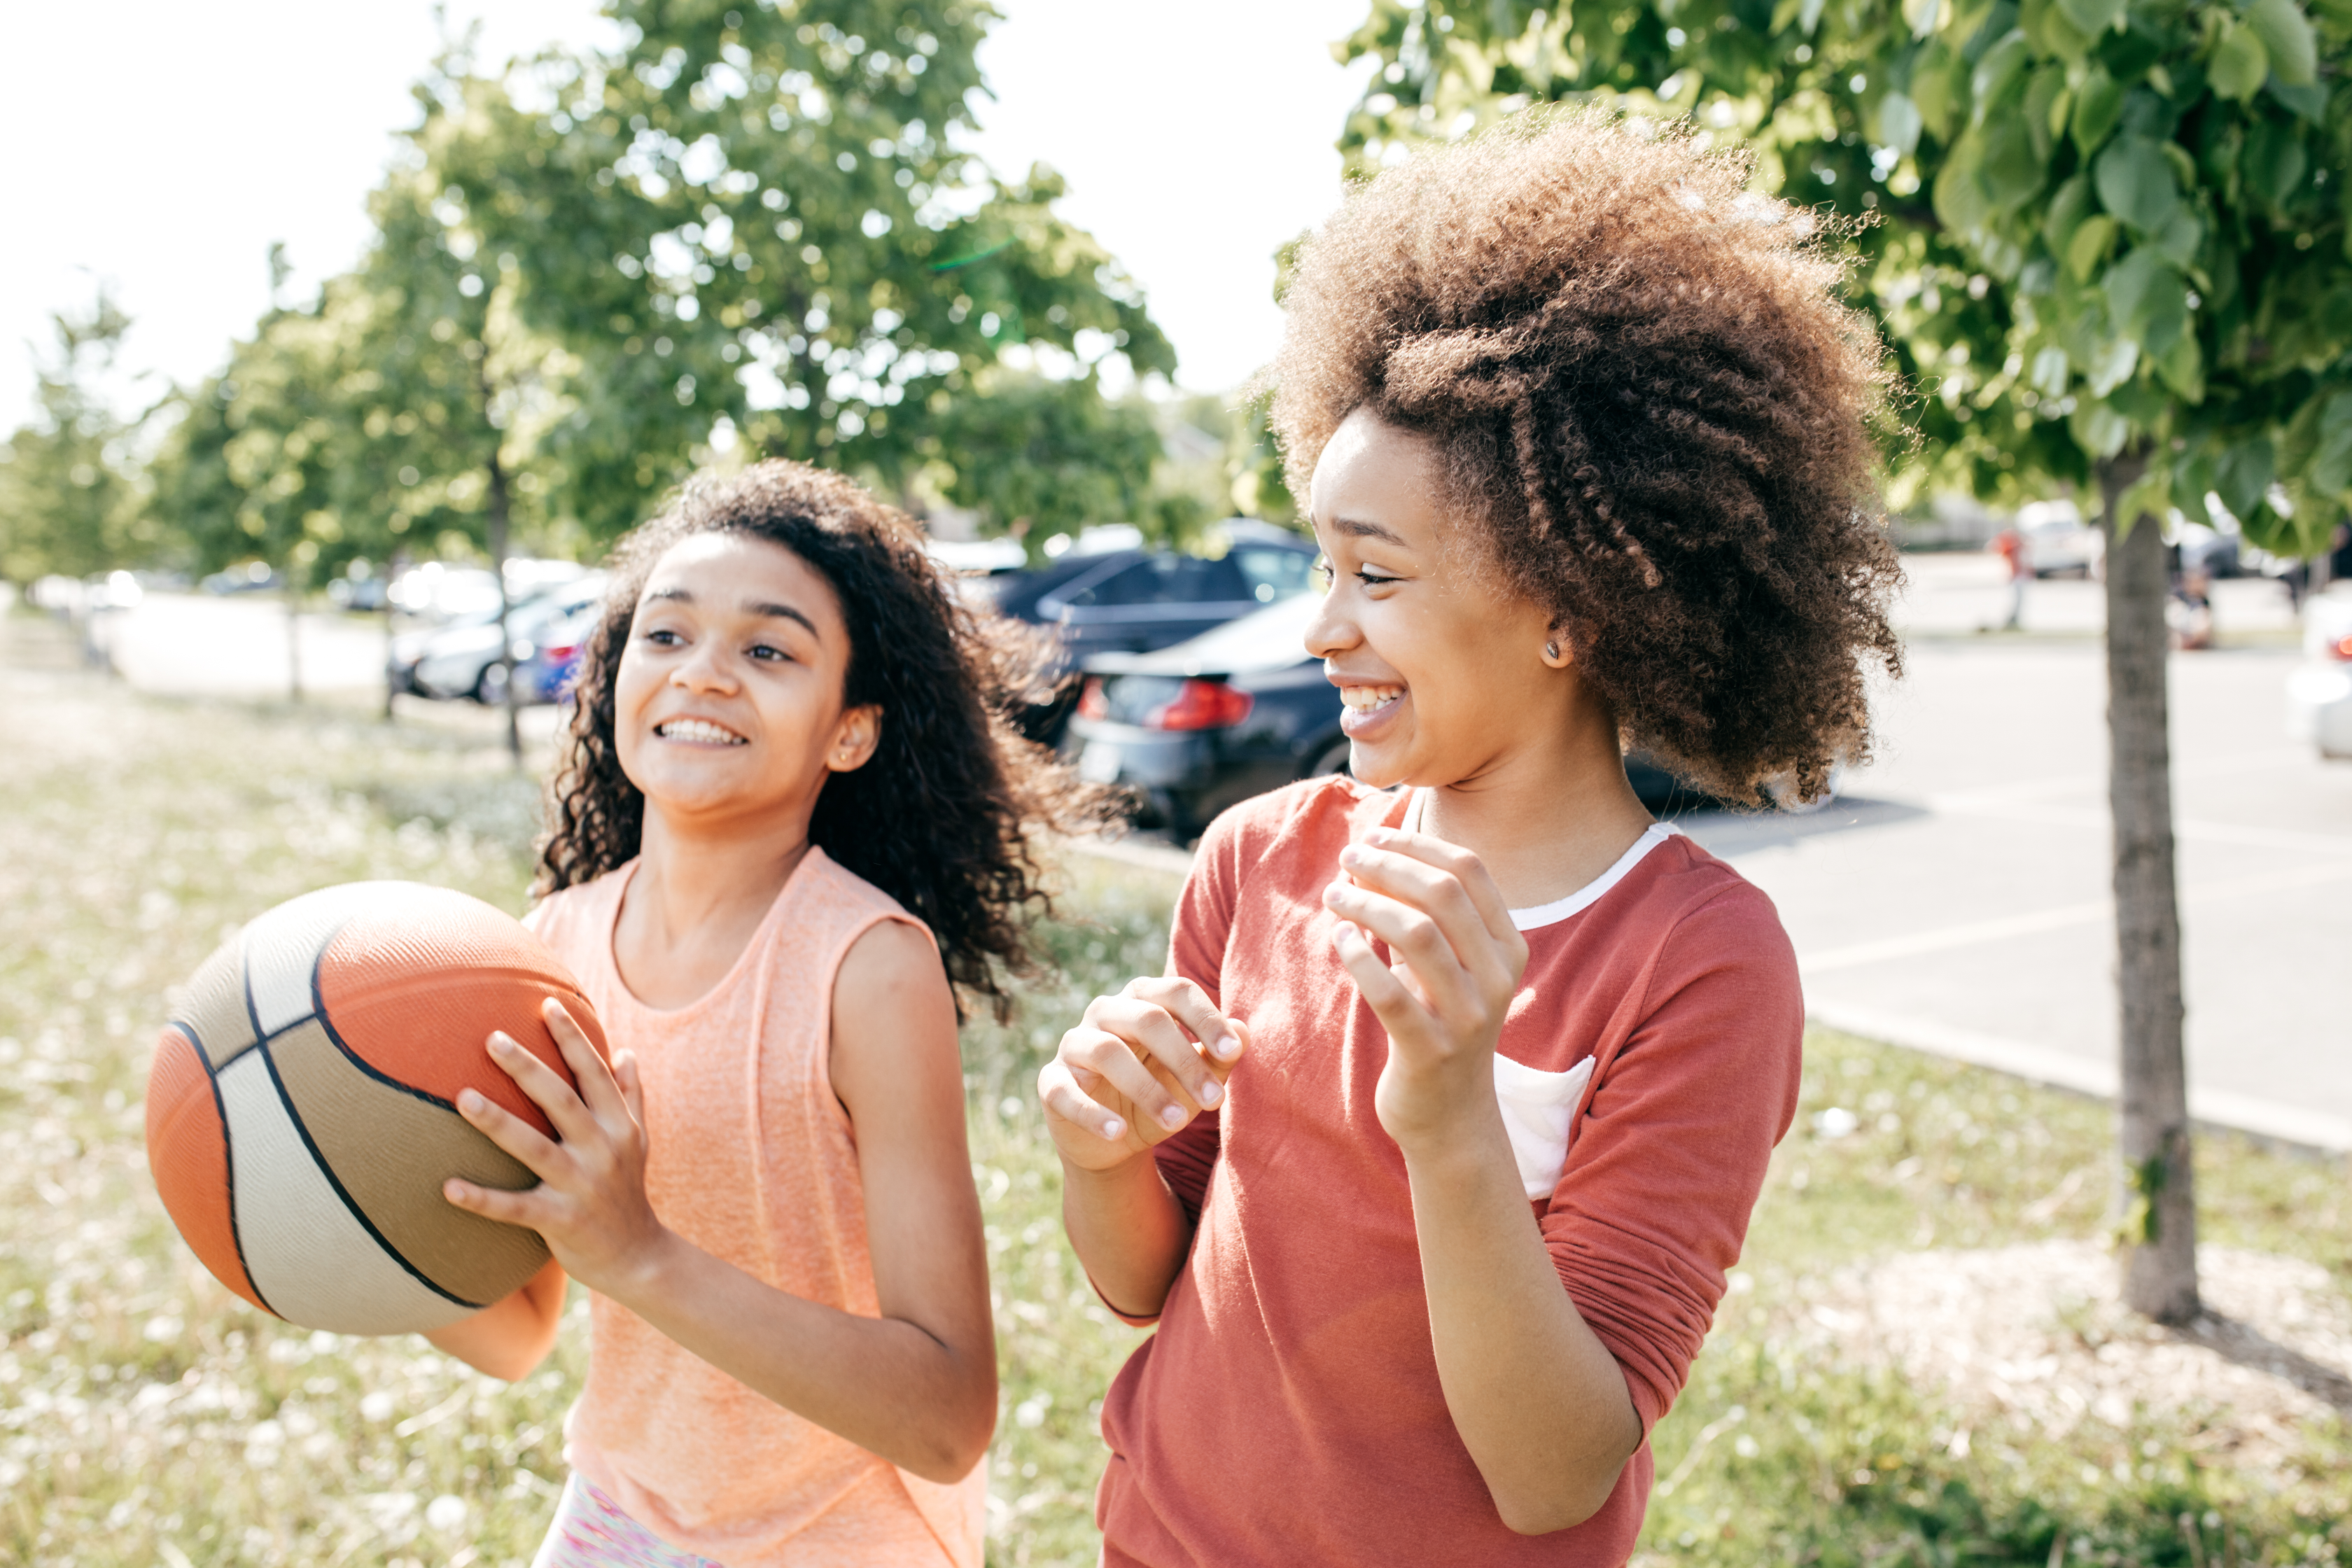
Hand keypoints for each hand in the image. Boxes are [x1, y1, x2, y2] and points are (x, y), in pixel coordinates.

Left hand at [443, 997, 671, 1297]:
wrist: (639, 1258)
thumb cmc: (629, 1190)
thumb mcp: (639, 1140)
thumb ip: (630, 1095)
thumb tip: (624, 1051)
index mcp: (620, 1126)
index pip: (594, 1073)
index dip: (572, 1038)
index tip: (547, 1003)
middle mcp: (603, 1150)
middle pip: (562, 1101)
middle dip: (528, 1068)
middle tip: (492, 1038)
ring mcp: (582, 1186)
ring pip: (535, 1149)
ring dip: (498, 1122)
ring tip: (463, 1098)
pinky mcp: (561, 1221)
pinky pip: (515, 1209)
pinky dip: (482, 1199)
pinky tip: (448, 1186)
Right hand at [1037, 977, 1249, 1173]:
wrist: (1116, 1139)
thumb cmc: (1160, 1093)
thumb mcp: (1193, 1079)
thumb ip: (1218, 1056)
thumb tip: (1244, 1031)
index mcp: (1144, 1000)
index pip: (1176, 991)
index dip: (1206, 1018)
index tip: (1232, 1051)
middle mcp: (1105, 1012)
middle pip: (1146, 1019)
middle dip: (1184, 1060)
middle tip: (1215, 1100)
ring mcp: (1074, 1045)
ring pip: (1106, 1051)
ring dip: (1146, 1089)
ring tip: (1178, 1122)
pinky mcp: (1052, 1082)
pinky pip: (1065, 1091)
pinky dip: (1092, 1113)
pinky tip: (1118, 1133)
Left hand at [1323, 827, 1527, 1151]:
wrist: (1450, 1115)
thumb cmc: (1438, 1023)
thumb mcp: (1444, 964)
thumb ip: (1423, 913)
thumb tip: (1373, 853)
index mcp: (1508, 948)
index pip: (1470, 872)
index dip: (1417, 846)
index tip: (1374, 838)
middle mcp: (1497, 978)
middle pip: (1443, 893)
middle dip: (1388, 866)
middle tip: (1347, 859)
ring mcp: (1467, 1017)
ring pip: (1416, 934)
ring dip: (1367, 904)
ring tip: (1334, 896)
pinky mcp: (1430, 1051)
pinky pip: (1389, 992)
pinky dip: (1357, 956)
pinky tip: (1338, 938)